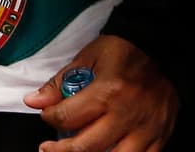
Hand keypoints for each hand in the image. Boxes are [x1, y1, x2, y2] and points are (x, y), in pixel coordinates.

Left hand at [25, 35, 178, 151]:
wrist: (161, 51)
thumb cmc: (121, 52)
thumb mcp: (86, 58)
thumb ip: (59, 82)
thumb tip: (33, 101)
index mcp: (107, 92)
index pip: (67, 117)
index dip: (49, 117)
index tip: (46, 114)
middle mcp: (127, 115)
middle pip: (87, 146)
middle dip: (60, 150)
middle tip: (48, 148)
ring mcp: (146, 130)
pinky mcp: (161, 137)